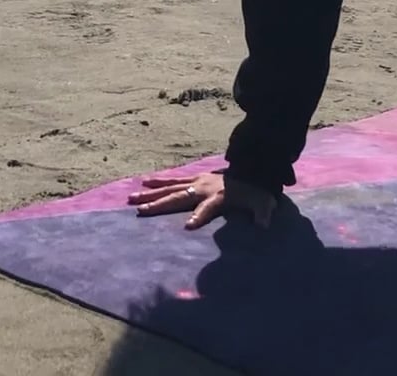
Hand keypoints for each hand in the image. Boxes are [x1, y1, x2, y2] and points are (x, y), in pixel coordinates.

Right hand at [125, 171, 275, 229]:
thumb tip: (264, 227)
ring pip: (171, 187)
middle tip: (140, 211)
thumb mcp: (263, 203)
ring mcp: (198, 181)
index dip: (199, 216)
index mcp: (220, 196)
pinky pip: (173, 180)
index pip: (208, 207)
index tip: (188, 226)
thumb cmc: (255, 192)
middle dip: (160, 204)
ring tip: (132, 198)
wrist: (252, 170)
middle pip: (179, 196)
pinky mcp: (195, 178)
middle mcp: (204, 187)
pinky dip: (158, 181)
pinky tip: (144, 183)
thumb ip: (263, 214)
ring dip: (151, 193)